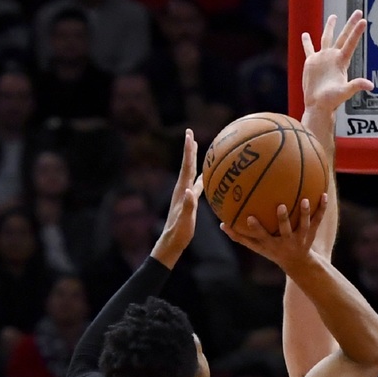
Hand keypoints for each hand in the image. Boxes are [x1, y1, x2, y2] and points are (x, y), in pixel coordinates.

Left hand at [151, 129, 203, 267]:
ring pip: (191, 173)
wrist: (171, 243)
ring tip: (196, 147)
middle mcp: (182, 189)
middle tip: (190, 133)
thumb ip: (187, 206)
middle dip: (189, 149)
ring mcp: (185, 195)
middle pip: (187, 165)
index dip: (188, 151)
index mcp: (182, 191)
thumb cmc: (178, 233)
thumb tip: (190, 191)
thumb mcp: (184, 221)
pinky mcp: (189, 201)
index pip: (186, 167)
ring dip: (193, 159)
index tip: (189, 135)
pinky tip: (206, 175)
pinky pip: (197, 184)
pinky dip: (201, 176)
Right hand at [221, 195, 327, 271]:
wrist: (298, 264)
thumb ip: (239, 237)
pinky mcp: (311, 234)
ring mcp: (300, 238)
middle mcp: (286, 241)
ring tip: (304, 200)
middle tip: (280, 206)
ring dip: (304, 213)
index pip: (261, 237)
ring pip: (304, 225)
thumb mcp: (256, 247)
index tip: (249, 217)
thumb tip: (220, 224)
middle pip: (284, 230)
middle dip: (283, 220)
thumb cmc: (273, 251)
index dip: (256, 228)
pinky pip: (317, 220)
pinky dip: (320, 208)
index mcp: (271, 244)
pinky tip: (323, 194)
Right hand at [302, 10, 374, 116]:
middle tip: (358, 11)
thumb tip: (371, 85)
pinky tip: (305, 34)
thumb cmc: (332, 101)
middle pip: (343, 36)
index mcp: (341, 62)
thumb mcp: (345, 92)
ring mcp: (323, 58)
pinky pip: (309, 49)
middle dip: (350, 24)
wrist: (318, 105)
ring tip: (334, 16)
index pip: (351, 43)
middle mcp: (333, 57)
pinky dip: (307, 42)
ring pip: (327, 38)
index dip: (356, 32)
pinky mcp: (312, 62)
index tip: (363, 20)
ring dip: (330, 27)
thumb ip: (356, 86)